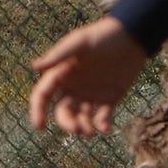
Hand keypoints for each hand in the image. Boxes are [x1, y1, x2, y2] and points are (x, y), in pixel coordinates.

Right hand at [29, 16, 150, 135]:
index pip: (44, 94)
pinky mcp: (110, 98)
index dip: (38, 110)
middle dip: (67, 123)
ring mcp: (91, 94)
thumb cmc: (103, 35)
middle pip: (63, 112)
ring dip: (83, 127)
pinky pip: (102, 117)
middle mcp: (74, 86)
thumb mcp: (80, 42)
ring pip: (81, 118)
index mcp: (62, 73)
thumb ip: (58, 55)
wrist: (132, 36)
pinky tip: (106, 128)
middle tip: (76, 129)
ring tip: (91, 131)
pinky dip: (102, 126)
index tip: (39, 126)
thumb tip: (34, 66)